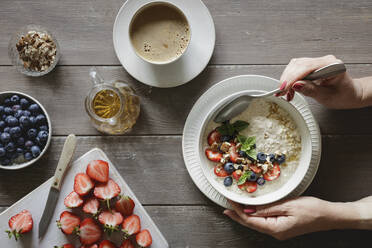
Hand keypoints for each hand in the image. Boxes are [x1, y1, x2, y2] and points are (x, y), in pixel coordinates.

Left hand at [223, 196, 371, 239]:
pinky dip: (255, 215)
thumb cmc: (312, 209)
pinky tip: (251, 211)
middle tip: (226, 207)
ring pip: (256, 223)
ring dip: (244, 215)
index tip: (229, 202)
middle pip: (251, 224)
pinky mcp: (282, 227)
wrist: (329, 215)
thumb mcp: (288, 205)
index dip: (238, 211)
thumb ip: (267, 208)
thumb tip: (249, 211)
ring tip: (234, 208)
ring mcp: (279, 231)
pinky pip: (264, 222)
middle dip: (237, 215)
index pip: (250, 220)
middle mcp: (276, 233)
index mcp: (276, 228)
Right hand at [277, 55, 362, 108]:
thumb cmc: (343, 95)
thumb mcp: (327, 97)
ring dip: (287, 79)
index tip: (284, 88)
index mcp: (332, 65)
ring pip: (295, 66)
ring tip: (286, 93)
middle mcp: (324, 60)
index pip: (307, 67)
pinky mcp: (312, 66)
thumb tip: (296, 85)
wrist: (349, 94)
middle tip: (281, 92)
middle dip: (287, 79)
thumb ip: (311, 90)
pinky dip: (290, 79)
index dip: (293, 77)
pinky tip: (290, 89)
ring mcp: (317, 62)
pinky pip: (296, 69)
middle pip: (299, 65)